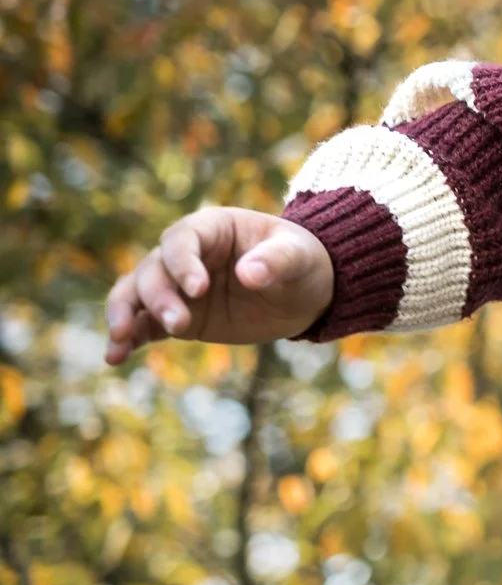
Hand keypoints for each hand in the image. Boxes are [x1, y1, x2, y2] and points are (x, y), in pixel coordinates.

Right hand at [104, 209, 334, 365]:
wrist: (304, 291)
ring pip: (136, 295)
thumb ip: (276, 261)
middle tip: (180, 325)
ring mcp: (177, 287)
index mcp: (211, 227)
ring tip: (121, 341)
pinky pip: (144, 325)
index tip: (198, 290)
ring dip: (126, 316)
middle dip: (159, 298)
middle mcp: (185, 255)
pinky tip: (114, 357)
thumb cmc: (302, 261)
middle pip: (154, 271)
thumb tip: (249, 274)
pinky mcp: (178, 316)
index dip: (183, 263)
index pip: (181, 240)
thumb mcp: (299, 257)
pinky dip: (128, 339)